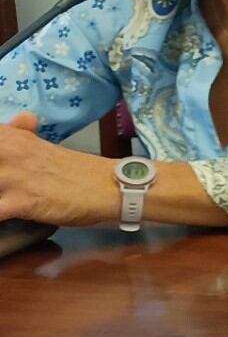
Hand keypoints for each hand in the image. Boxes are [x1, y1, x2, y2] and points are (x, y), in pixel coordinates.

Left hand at [0, 114, 117, 226]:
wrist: (109, 187)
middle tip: (2, 186)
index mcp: (9, 137)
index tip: (1, 171)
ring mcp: (11, 177)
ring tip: (4, 196)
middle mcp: (6, 151)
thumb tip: (22, 119)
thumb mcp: (42, 147)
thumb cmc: (75, 171)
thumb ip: (22, 135)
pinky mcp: (20, 202)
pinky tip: (4, 216)